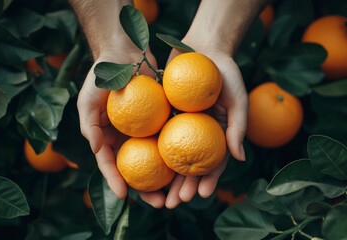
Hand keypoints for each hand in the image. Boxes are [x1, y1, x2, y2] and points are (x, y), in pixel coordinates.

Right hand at [77, 43, 167, 207]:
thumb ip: (88, 125)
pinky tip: (189, 166)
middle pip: (138, 168)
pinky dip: (179, 152)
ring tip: (177, 193)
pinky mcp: (163, 120)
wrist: (125, 54)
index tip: (123, 195)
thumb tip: (96, 150)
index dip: (116, 181)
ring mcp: (146, 130)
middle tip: (159, 203)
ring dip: (167, 178)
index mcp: (108, 137)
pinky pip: (171, 138)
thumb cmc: (102, 76)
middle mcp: (128, 137)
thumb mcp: (88, 99)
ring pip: (157, 159)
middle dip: (147, 189)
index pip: (111, 164)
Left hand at [164, 43, 247, 208]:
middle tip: (175, 203)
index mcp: (216, 134)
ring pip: (171, 155)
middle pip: (189, 165)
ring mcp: (179, 125)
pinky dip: (150, 149)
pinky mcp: (163, 114)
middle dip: (183, 186)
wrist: (203, 48)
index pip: (213, 162)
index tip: (202, 195)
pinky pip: (156, 133)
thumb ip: (238, 127)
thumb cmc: (225, 73)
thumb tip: (239, 159)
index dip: (208, 180)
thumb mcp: (238, 99)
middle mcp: (196, 133)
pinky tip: (141, 164)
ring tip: (158, 194)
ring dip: (165, 176)